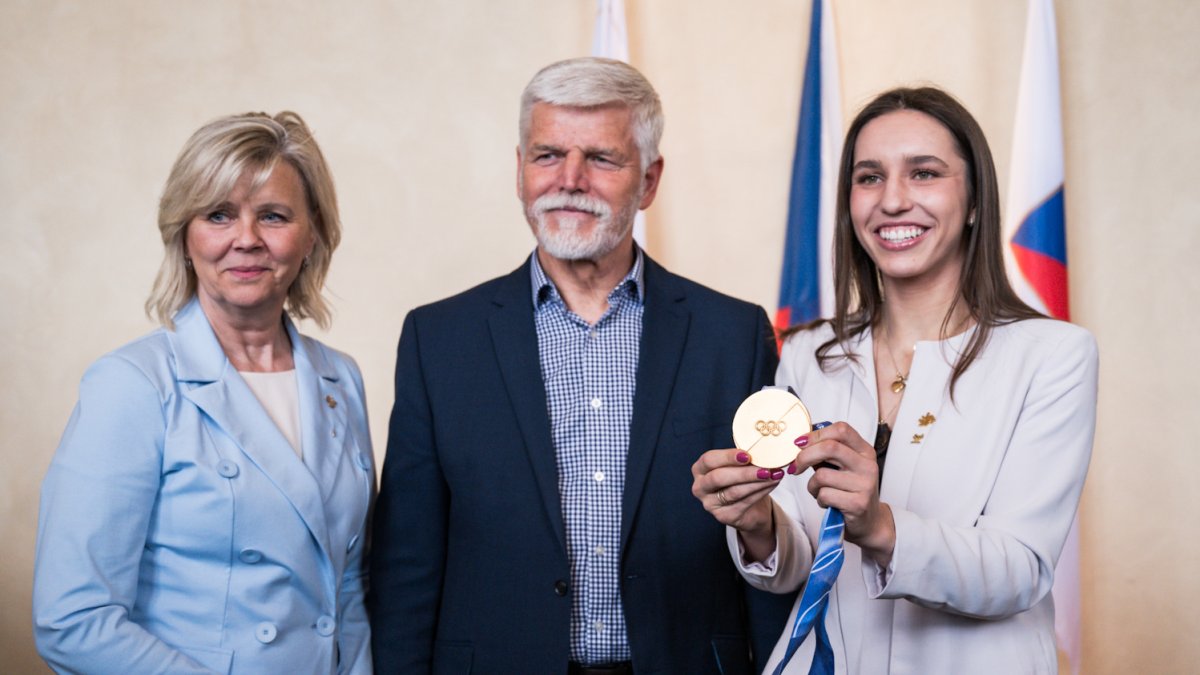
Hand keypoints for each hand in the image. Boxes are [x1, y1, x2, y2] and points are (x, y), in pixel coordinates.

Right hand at [691, 448, 785, 561]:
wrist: (749, 509)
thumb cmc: (740, 481)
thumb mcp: (738, 467)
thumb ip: (743, 459)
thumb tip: (763, 449)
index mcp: (700, 469)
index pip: (709, 460)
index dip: (727, 457)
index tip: (747, 455)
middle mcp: (700, 487)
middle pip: (718, 478)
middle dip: (744, 473)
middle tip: (764, 469)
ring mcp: (710, 504)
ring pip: (734, 492)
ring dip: (757, 483)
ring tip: (774, 475)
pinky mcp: (723, 516)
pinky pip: (744, 503)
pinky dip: (760, 492)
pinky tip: (772, 484)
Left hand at [791, 422, 895, 565]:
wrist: (869, 522)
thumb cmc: (849, 491)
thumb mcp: (841, 466)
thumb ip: (826, 452)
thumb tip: (801, 441)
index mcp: (864, 451)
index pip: (841, 430)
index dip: (816, 434)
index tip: (800, 443)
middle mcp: (868, 465)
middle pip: (829, 448)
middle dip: (804, 456)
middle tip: (796, 466)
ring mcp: (865, 484)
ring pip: (822, 475)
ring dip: (812, 485)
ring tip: (819, 491)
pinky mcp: (858, 504)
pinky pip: (824, 494)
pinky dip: (819, 499)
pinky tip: (827, 503)